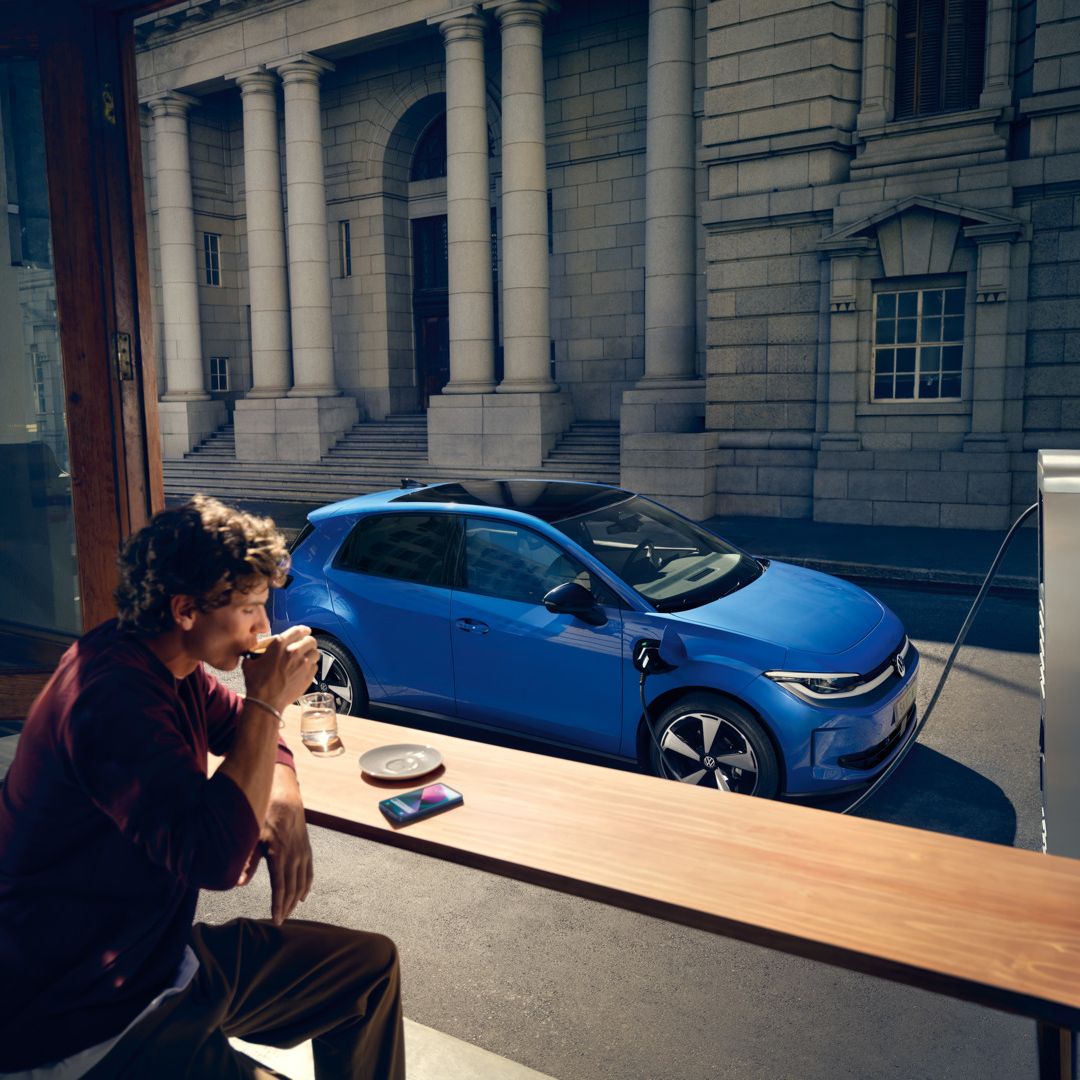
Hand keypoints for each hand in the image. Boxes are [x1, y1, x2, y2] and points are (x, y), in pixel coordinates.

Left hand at [238, 764, 312, 924]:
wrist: (285, 798)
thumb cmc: (264, 816)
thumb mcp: (253, 837)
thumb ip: (247, 862)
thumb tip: (238, 884)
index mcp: (279, 855)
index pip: (280, 887)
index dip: (278, 905)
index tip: (276, 920)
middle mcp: (294, 856)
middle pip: (292, 888)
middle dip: (287, 906)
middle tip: (281, 920)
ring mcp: (302, 852)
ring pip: (302, 882)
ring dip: (296, 899)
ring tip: (289, 912)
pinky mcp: (307, 849)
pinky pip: (309, 872)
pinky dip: (307, 886)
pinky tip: (303, 896)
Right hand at [242, 625, 317, 713]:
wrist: (266, 701)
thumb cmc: (257, 683)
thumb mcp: (250, 664)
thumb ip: (254, 655)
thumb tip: (253, 654)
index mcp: (279, 645)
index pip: (297, 630)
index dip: (303, 630)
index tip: (305, 631)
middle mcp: (294, 651)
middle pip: (310, 640)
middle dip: (308, 642)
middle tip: (305, 646)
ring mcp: (304, 664)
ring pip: (315, 653)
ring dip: (311, 654)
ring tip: (306, 658)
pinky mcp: (309, 675)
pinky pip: (315, 666)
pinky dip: (311, 667)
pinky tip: (304, 670)